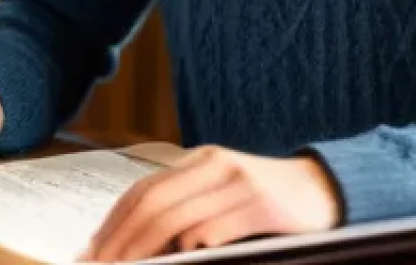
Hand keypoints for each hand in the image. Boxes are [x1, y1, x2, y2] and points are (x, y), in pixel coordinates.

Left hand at [82, 145, 341, 261]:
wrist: (324, 188)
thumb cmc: (266, 199)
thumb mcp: (222, 194)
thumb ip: (186, 209)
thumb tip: (135, 243)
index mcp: (200, 160)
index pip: (144, 190)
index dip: (113, 222)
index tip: (91, 251)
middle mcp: (215, 165)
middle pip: (153, 203)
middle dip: (121, 240)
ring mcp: (238, 183)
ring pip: (178, 219)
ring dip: (146, 251)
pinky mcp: (261, 204)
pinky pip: (214, 231)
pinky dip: (191, 249)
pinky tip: (180, 263)